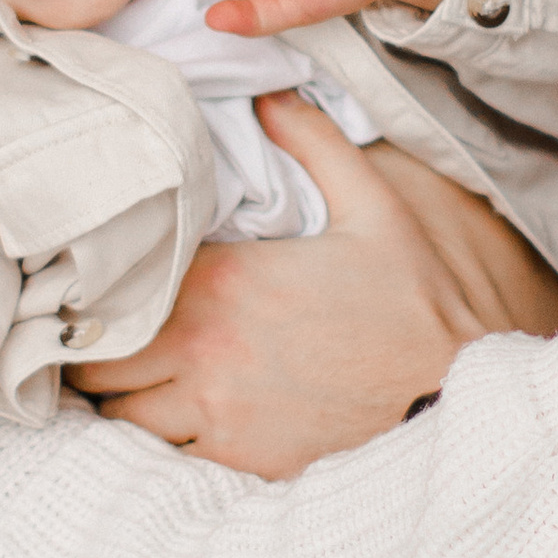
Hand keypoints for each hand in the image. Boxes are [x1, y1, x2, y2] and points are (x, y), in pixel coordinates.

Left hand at [73, 93, 557, 473]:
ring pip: (125, 419)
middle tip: (120, 334)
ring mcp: (220, 417)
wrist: (459, 393)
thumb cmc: (416, 302)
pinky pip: (171, 458)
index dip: (103, 292)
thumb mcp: (374, 207)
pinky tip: (193, 415)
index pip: (113, 296)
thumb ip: (312, 144)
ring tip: (150, 377)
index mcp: (222, 285)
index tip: (107, 285)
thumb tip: (268, 95)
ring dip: (129, 398)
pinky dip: (168, 439)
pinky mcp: (244, 462)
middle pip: (99, 367)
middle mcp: (204, 355)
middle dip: (101, 350)